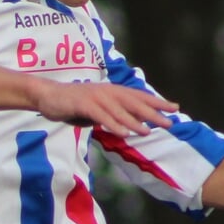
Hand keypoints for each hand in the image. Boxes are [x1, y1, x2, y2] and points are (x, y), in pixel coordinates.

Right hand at [34, 80, 178, 136]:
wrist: (48, 95)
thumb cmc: (73, 103)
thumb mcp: (97, 109)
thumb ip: (113, 114)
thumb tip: (131, 124)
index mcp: (112, 91)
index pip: (139, 96)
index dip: (157, 102)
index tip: (175, 108)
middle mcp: (107, 91)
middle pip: (134, 102)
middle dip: (153, 113)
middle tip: (170, 122)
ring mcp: (96, 96)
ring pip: (119, 110)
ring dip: (135, 121)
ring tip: (148, 131)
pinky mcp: (83, 104)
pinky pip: (101, 116)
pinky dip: (113, 124)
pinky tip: (123, 132)